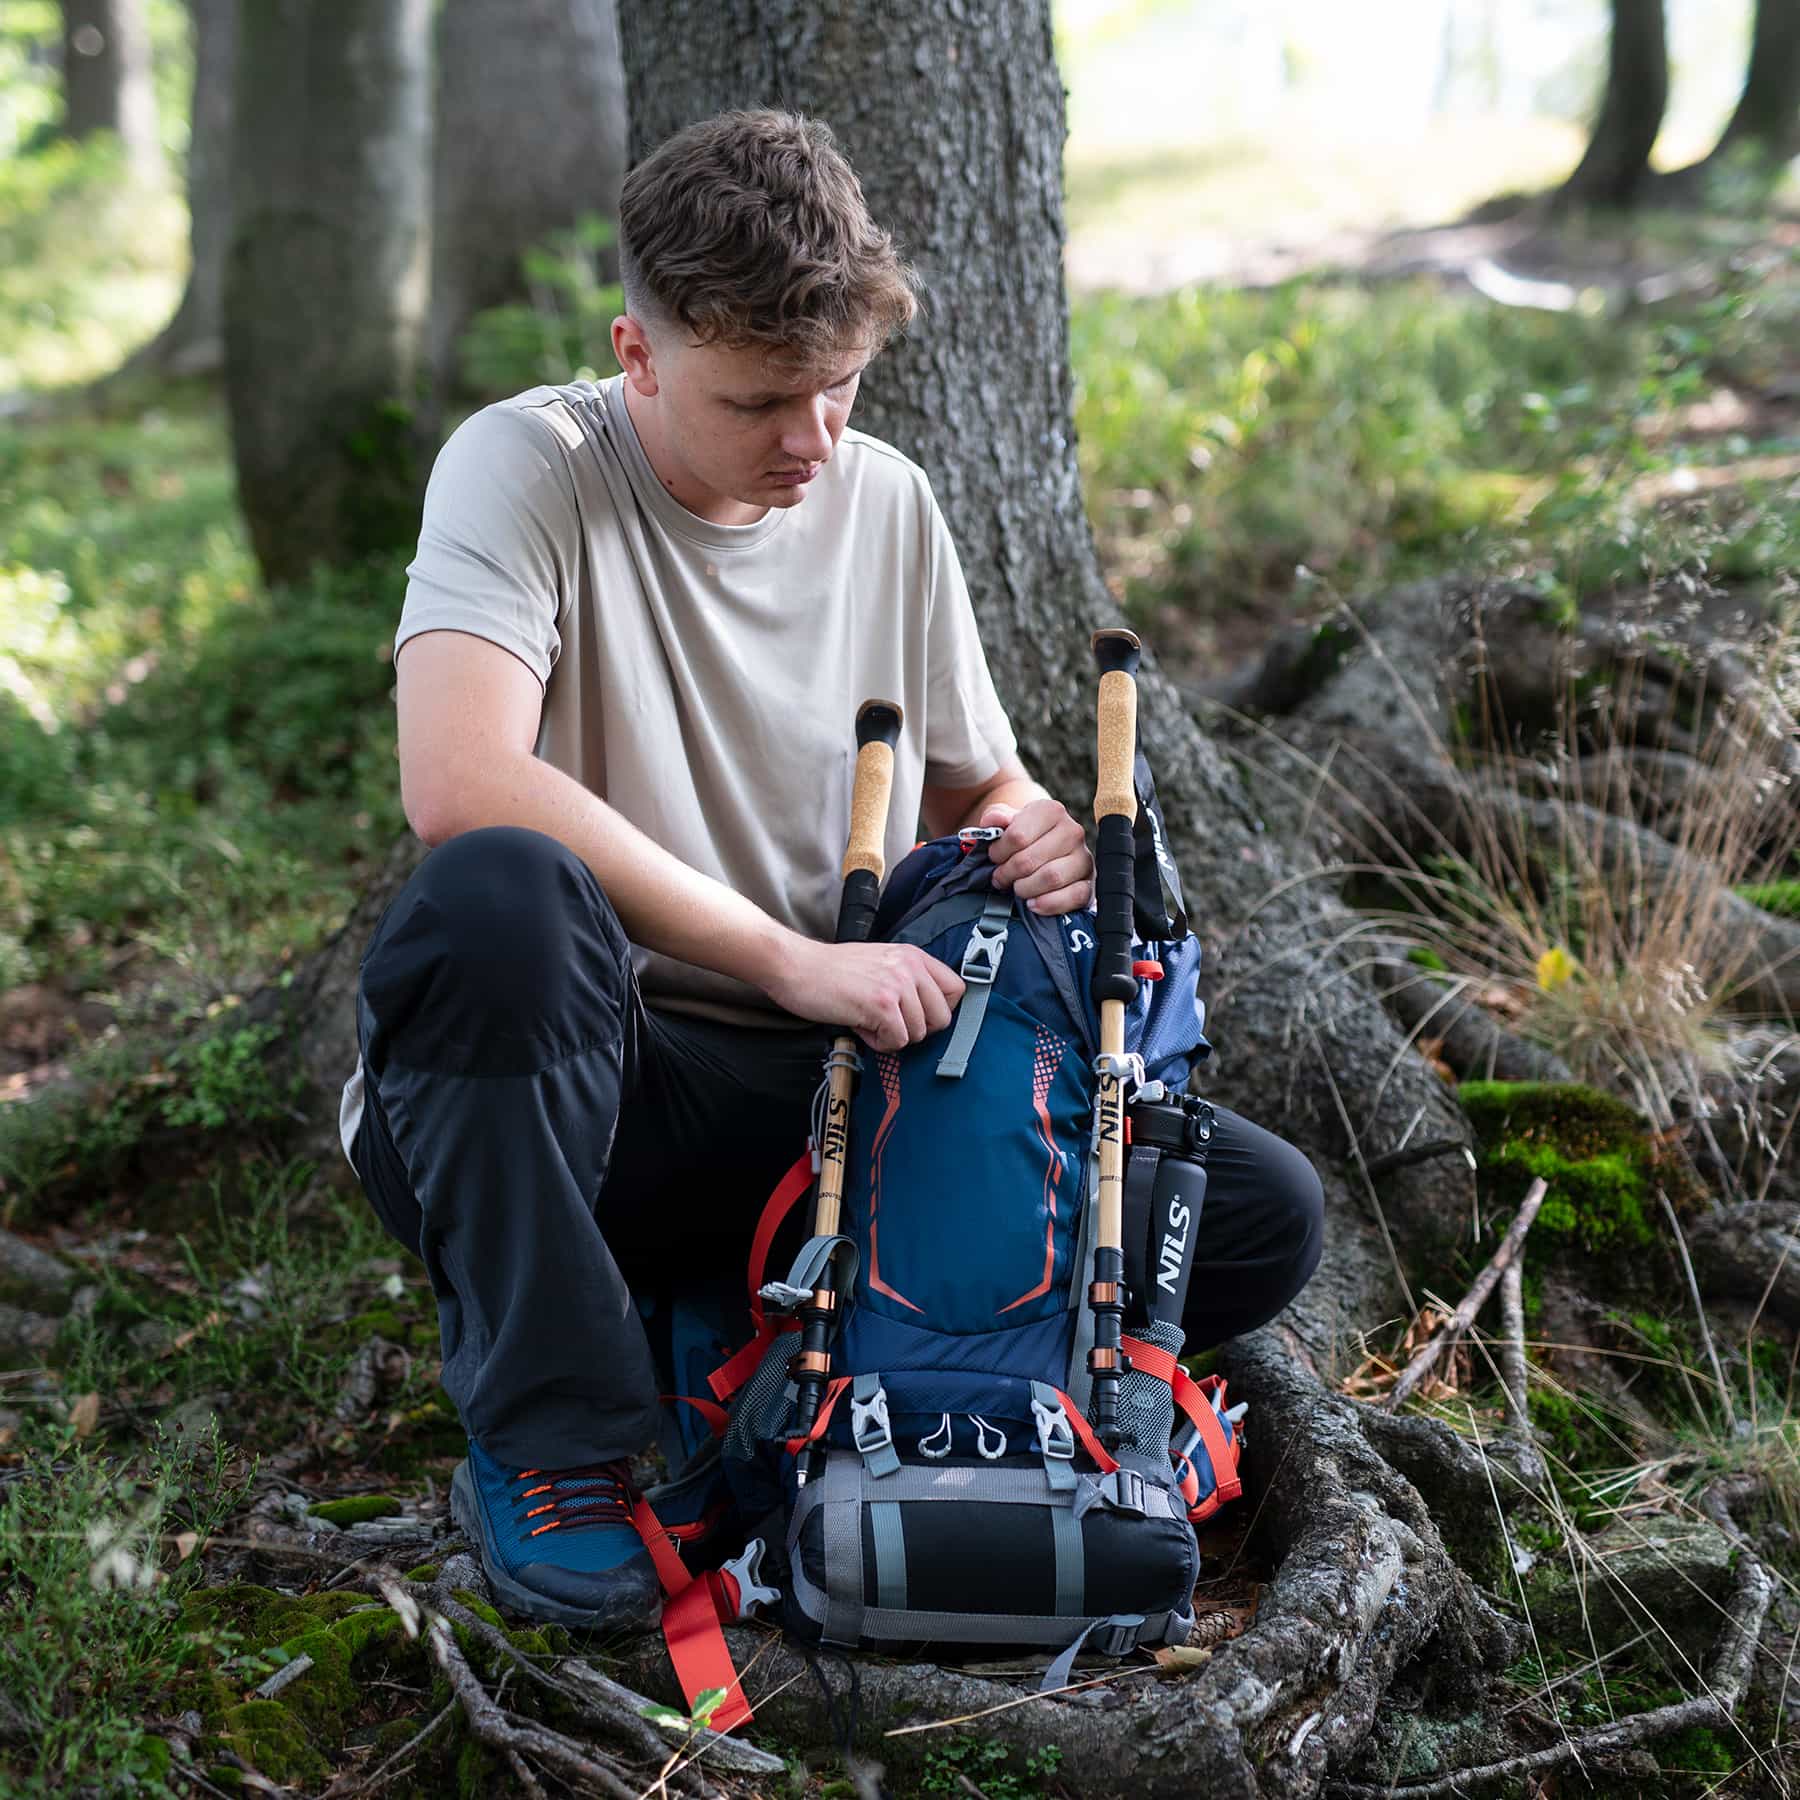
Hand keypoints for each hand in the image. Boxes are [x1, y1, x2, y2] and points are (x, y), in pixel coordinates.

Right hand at [764, 937, 965, 1051]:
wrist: (796, 967)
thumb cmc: (832, 971)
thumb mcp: (880, 963)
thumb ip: (907, 981)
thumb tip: (928, 1014)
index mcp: (913, 956)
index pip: (957, 989)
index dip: (939, 1010)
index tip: (917, 1016)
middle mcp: (910, 967)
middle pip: (942, 1018)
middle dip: (916, 1029)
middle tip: (888, 1023)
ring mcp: (897, 985)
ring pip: (919, 1033)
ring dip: (893, 1036)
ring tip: (868, 1020)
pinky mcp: (881, 1005)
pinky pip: (898, 1041)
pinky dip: (879, 1042)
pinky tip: (860, 1026)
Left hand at [980, 799, 1093, 913]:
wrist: (1048, 852)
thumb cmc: (1025, 836)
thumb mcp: (1008, 822)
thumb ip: (996, 817)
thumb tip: (992, 821)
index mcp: (1052, 810)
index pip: (1017, 836)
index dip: (999, 852)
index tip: (994, 857)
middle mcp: (1072, 831)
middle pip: (1030, 860)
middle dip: (1008, 873)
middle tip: (1000, 877)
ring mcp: (1083, 857)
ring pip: (1051, 878)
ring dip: (1025, 888)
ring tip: (1017, 887)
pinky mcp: (1090, 882)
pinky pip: (1073, 896)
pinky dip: (1048, 903)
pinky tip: (1033, 903)